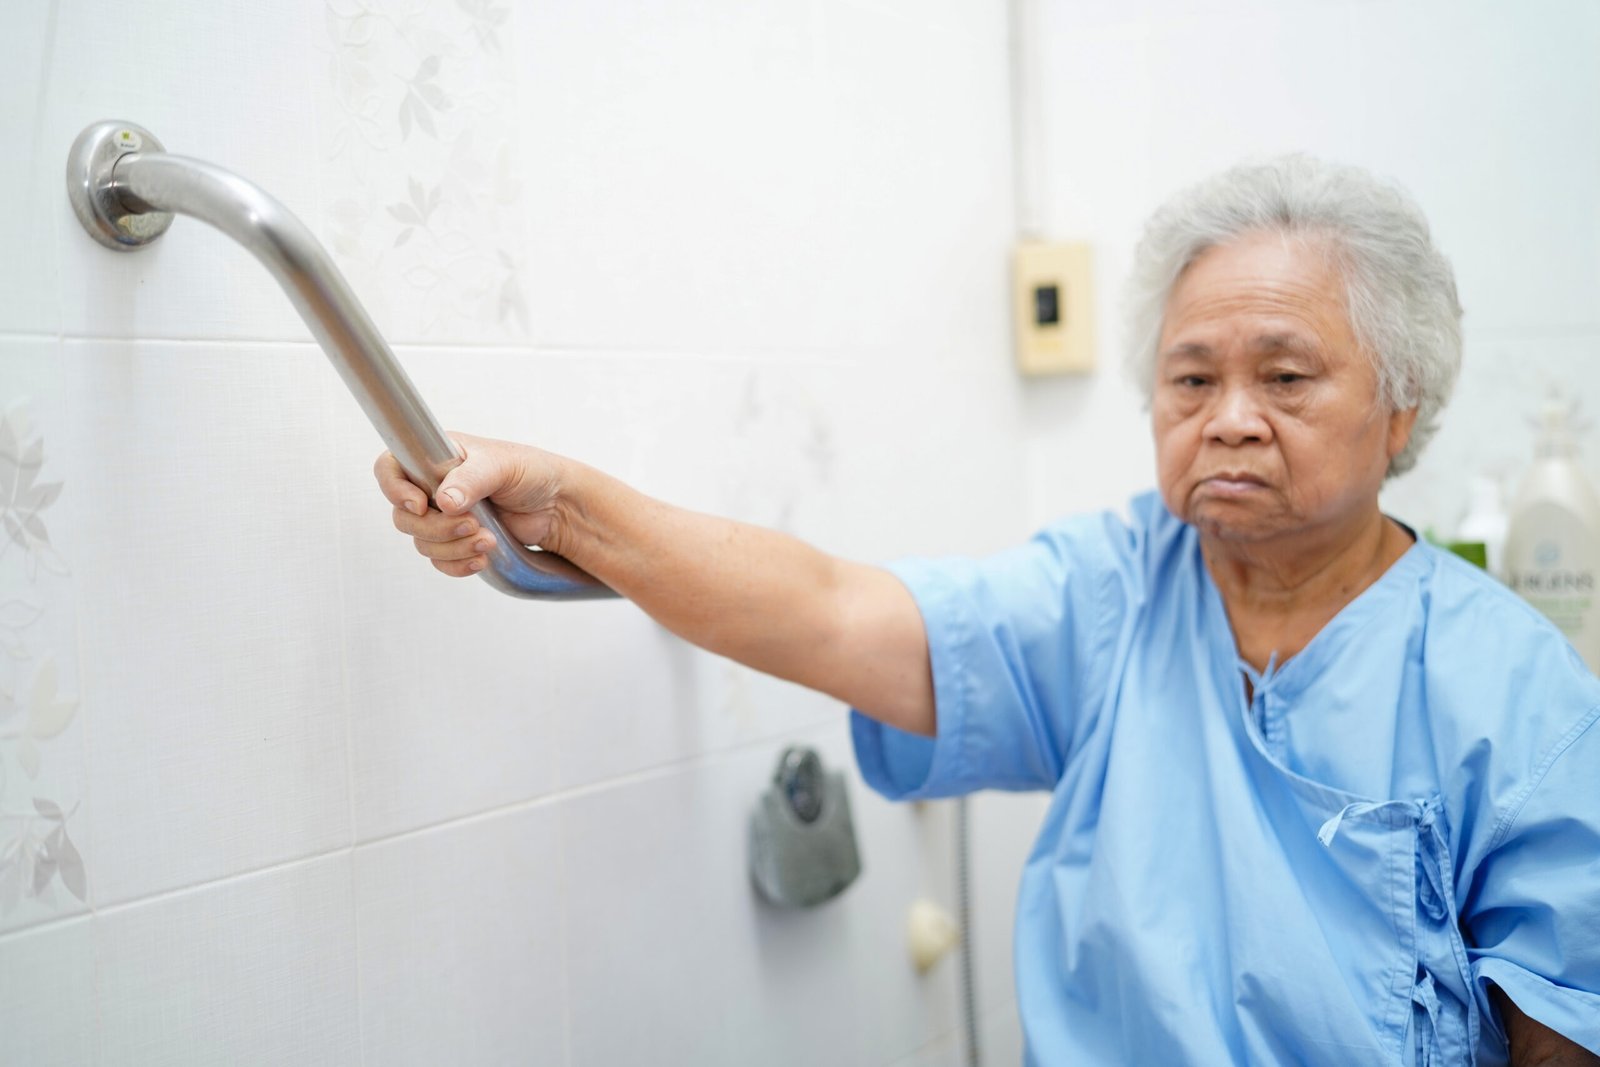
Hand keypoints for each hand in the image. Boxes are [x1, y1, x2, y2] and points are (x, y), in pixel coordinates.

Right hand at [373, 432, 567, 577]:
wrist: (555, 505)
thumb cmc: (529, 472)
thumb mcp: (501, 466)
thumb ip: (471, 480)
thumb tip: (444, 501)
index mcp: (434, 457)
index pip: (389, 470)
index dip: (395, 490)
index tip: (421, 506)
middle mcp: (431, 487)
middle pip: (404, 517)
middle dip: (437, 528)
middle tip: (472, 524)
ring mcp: (441, 517)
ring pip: (422, 543)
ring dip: (453, 548)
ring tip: (488, 539)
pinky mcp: (455, 542)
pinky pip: (440, 561)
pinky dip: (458, 564)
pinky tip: (482, 558)